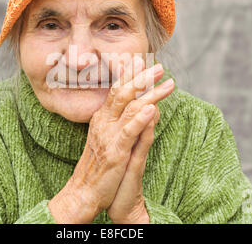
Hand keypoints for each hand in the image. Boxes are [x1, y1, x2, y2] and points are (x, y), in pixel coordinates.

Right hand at [48, 55, 173, 222]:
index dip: (130, 74)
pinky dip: (140, 119)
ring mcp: (109, 135)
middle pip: (123, 93)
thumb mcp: (106, 137)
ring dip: (150, 93)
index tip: (142, 60)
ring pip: (130, 108)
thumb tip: (142, 106)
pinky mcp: (116, 151)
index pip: (116, 89)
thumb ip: (121, 121)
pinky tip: (152, 109)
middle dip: (143, 77)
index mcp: (102, 117)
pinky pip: (128, 132)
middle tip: (159, 66)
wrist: (83, 191)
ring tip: (167, 83)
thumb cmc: (97, 165)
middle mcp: (104, 122)